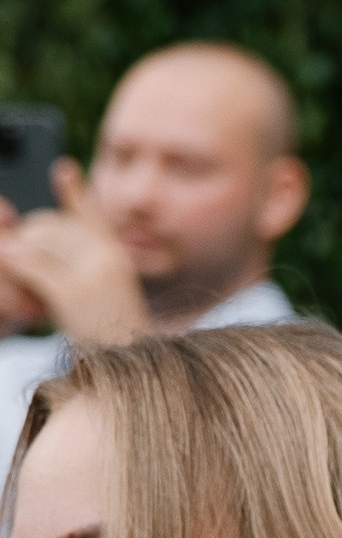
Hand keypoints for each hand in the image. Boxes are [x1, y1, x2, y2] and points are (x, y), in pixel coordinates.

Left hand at [0, 165, 146, 343]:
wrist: (133, 367)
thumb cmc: (114, 342)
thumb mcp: (102, 298)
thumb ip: (80, 269)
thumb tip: (36, 247)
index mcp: (115, 258)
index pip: (91, 217)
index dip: (75, 193)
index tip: (63, 169)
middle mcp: (108, 258)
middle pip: (51, 229)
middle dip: (27, 239)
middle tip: (13, 252)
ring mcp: (94, 274)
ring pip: (38, 246)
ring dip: (17, 255)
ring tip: (9, 260)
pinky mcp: (76, 292)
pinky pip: (35, 268)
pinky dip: (17, 266)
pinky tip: (9, 262)